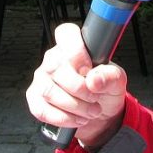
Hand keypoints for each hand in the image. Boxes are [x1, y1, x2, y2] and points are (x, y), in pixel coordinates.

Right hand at [26, 23, 127, 147]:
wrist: (100, 115)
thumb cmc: (105, 90)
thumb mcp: (117, 81)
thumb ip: (110, 76)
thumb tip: (93, 79)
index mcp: (72, 47)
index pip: (65, 34)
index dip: (76, 51)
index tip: (89, 68)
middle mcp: (53, 60)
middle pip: (57, 68)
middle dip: (80, 89)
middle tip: (95, 98)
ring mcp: (41, 79)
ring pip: (50, 91)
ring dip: (75, 106)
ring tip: (91, 111)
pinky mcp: (35, 99)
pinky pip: (43, 110)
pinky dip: (64, 118)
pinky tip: (77, 119)